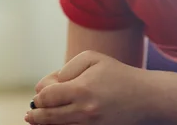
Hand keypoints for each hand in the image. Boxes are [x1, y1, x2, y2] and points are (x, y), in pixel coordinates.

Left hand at [26, 51, 150, 124]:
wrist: (146, 97)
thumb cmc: (117, 74)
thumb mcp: (93, 59)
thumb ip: (66, 68)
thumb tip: (48, 87)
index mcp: (81, 89)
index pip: (45, 97)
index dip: (39, 96)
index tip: (41, 95)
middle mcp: (84, 111)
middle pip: (46, 117)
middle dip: (35, 114)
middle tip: (31, 113)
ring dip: (44, 123)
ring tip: (35, 119)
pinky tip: (55, 123)